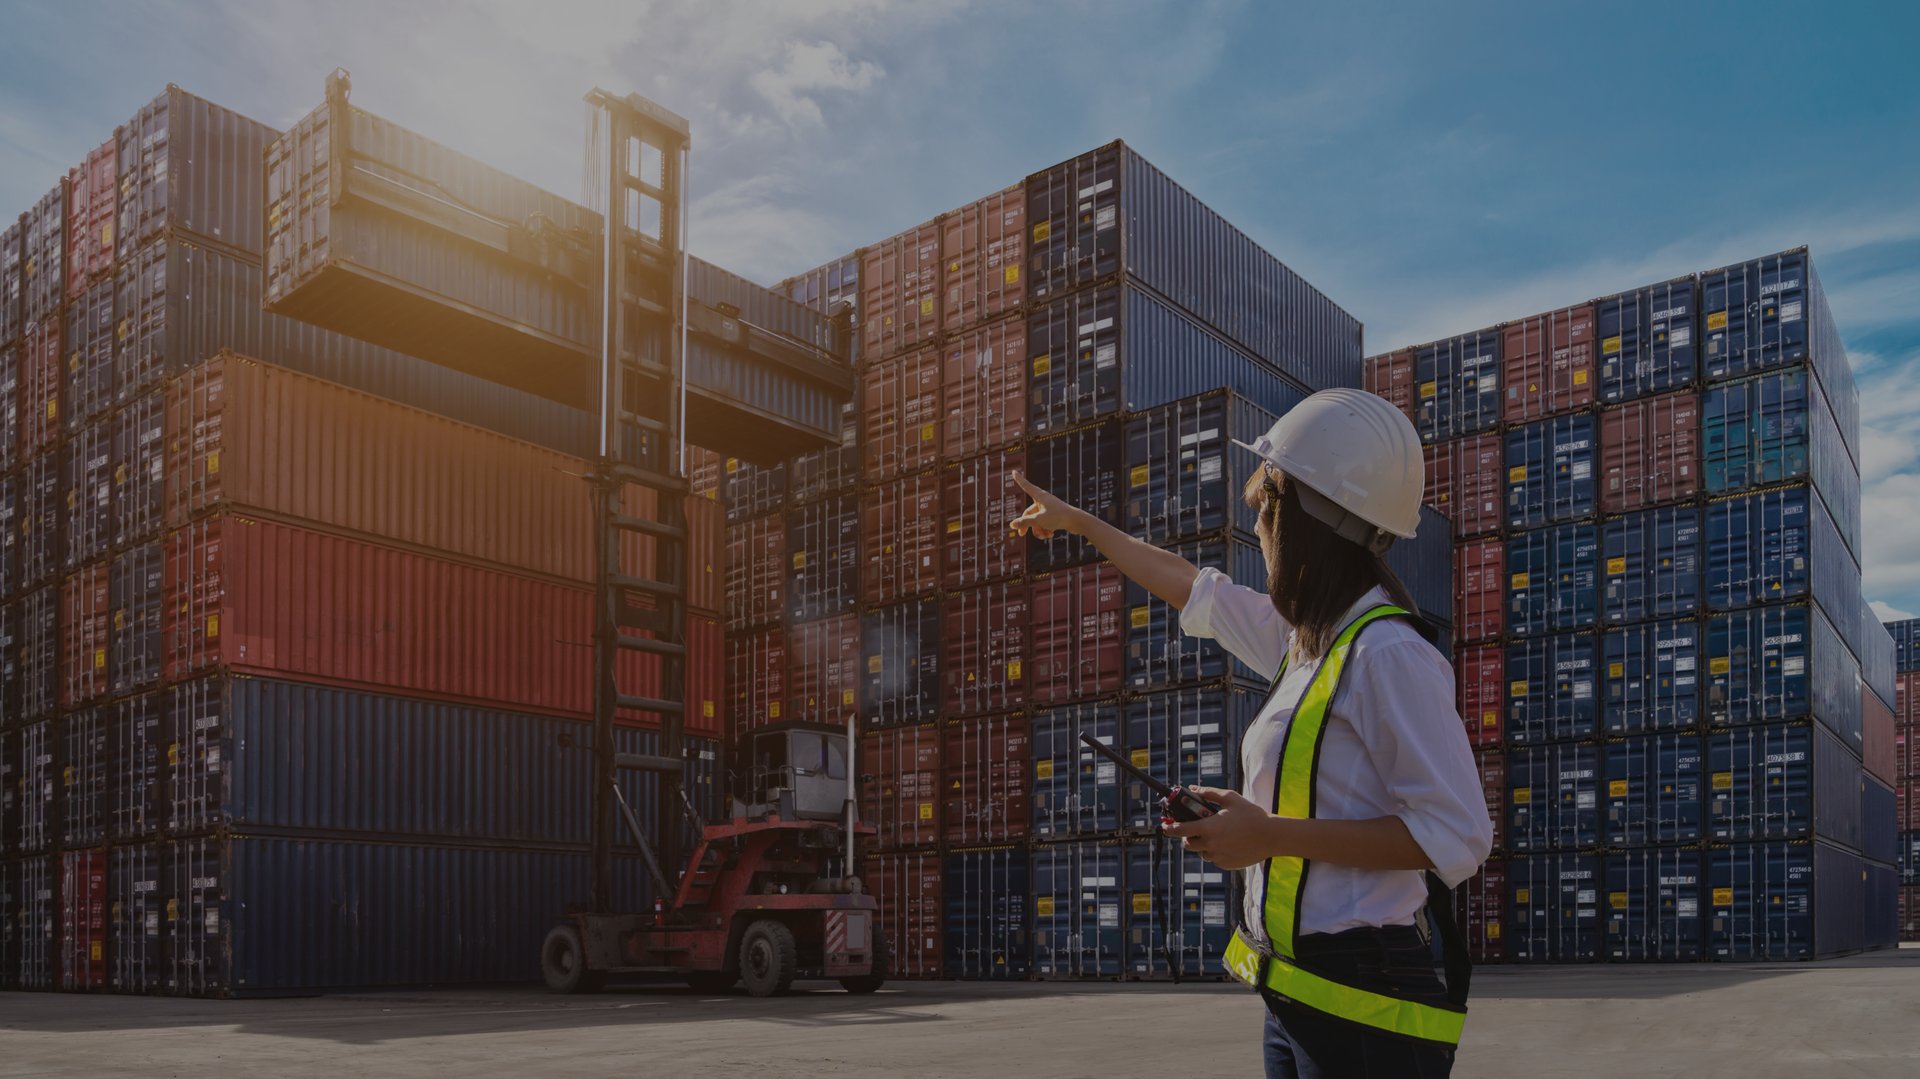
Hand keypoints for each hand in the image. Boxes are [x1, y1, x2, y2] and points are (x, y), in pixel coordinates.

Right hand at [1009, 470, 1088, 539]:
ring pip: (1036, 520)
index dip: (1019, 479)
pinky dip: (1045, 530)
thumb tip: (1012, 524)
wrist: (1077, 522)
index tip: (1013, 471)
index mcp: (1040, 496)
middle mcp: (1044, 500)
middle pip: (1029, 512)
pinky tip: (1051, 535)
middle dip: (1026, 524)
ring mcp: (1049, 508)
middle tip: (1021, 534)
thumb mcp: (1039, 520)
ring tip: (1044, 536)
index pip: (1026, 486)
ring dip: (1038, 530)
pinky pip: (1044, 523)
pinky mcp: (1054, 516)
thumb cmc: (1059, 517)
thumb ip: (1024, 522)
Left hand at [1162, 787, 1283, 870]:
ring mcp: (1218, 856)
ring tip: (1217, 834)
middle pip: (1188, 844)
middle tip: (1196, 829)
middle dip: (1188, 837)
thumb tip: (1193, 789)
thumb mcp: (1230, 798)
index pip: (1181, 830)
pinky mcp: (1226, 864)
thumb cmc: (1251, 815)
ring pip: (1201, 852)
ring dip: (1203, 844)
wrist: (1271, 836)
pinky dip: (1216, 851)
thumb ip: (1209, 793)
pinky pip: (1214, 858)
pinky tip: (1229, 842)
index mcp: (1209, 827)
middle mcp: (1210, 844)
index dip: (1170, 828)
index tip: (1165, 827)